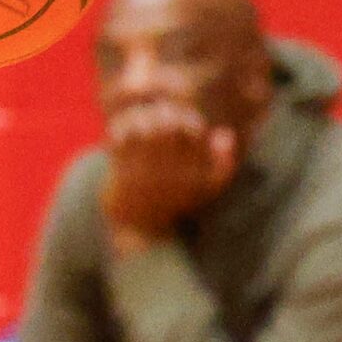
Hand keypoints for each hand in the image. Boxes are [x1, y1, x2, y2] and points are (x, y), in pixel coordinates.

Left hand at [99, 98, 239, 245]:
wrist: (140, 229)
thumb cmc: (176, 203)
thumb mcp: (207, 190)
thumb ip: (222, 164)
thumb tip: (223, 134)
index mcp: (192, 170)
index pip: (192, 128)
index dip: (185, 116)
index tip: (178, 117)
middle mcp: (171, 169)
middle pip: (167, 124)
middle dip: (162, 112)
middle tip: (156, 113)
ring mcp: (145, 172)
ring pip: (144, 128)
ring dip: (140, 117)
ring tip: (138, 117)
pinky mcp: (122, 175)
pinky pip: (120, 141)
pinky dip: (120, 128)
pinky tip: (118, 129)